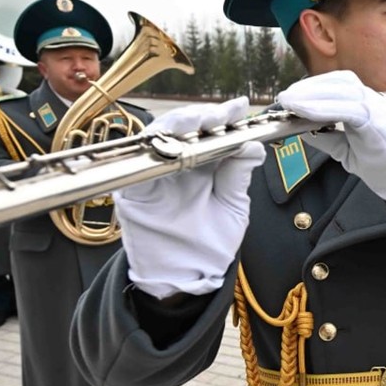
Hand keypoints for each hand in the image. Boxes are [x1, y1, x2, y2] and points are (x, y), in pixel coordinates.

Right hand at [115, 97, 265, 299]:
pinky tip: (172, 140)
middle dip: (203, 116)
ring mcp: (153, 175)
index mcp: (201, 165)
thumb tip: (253, 144)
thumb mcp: (233, 207)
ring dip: (178, 125)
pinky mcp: (132, 191)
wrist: (187, 279)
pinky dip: (153, 149)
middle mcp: (176, 165)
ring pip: (158, 137)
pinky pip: (137, 163)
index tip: (240, 107)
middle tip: (221, 113)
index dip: (224, 117)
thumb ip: (238, 175)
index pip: (210, 132)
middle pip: (183, 128)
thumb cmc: (210, 244)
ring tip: (200, 121)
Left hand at [279, 71, 385, 213]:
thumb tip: (305, 132)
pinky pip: (347, 108)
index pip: (337, 85)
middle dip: (307, 87)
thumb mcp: (348, 151)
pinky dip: (323, 108)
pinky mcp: (378, 120)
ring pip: (341, 90)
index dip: (312, 87)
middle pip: (337, 81)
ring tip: (289, 103)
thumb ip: (329, 139)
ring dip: (311, 94)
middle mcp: (373, 100)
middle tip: (284, 98)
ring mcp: (377, 108)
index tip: (289, 97)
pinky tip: (305, 112)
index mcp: (367, 105)